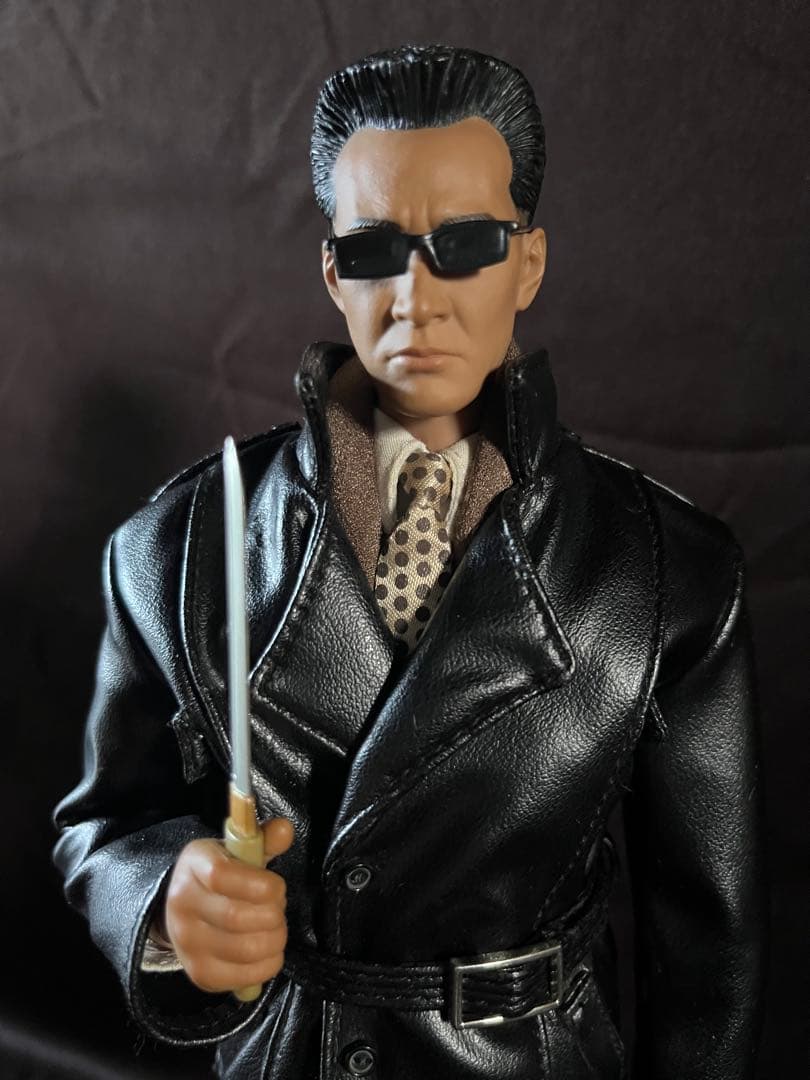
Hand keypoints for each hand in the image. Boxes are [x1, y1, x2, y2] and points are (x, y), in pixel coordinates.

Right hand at [162, 818, 294, 992]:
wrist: (186, 907)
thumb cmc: (221, 873)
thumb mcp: (237, 849)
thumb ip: (264, 839)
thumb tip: (285, 829)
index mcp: (194, 866)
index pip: (222, 876)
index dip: (260, 884)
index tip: (276, 887)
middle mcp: (183, 905)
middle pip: (236, 918)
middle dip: (273, 914)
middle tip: (278, 908)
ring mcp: (187, 943)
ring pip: (244, 950)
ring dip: (275, 939)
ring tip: (275, 927)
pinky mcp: (199, 973)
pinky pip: (242, 978)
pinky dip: (268, 965)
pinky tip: (269, 950)